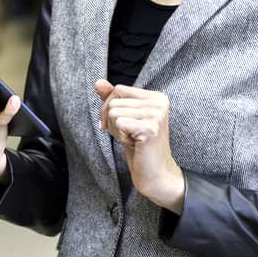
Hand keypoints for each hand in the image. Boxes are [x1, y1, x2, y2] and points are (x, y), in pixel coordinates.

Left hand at [94, 80, 185, 212]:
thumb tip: (98, 82)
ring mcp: (156, 114)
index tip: (114, 124)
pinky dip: (120, 136)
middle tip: (128, 135)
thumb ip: (113, 99)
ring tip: (132, 139)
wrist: (155, 174)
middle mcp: (159, 102)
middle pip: (114, 101)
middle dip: (112, 121)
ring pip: (113, 112)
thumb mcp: (125, 118)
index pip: (118, 89)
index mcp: (156, 97)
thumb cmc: (139, 147)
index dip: (108, 107)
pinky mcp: (150, 128)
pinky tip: (134, 144)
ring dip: (116, 130)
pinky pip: (118, 123)